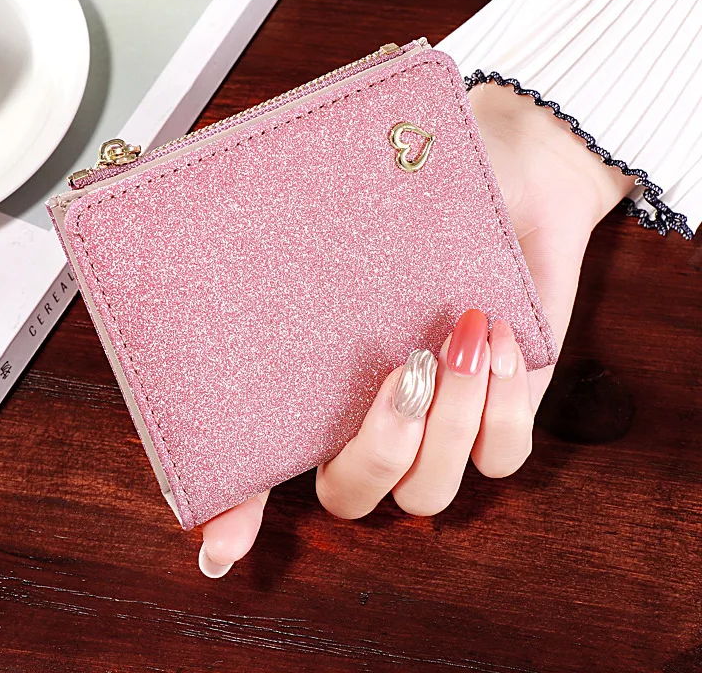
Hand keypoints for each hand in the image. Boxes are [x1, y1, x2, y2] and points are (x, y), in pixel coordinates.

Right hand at [197, 83, 635, 577]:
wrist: (514, 171)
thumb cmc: (423, 193)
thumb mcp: (348, 213)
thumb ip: (289, 232)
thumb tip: (202, 217)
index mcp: (321, 381)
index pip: (264, 464)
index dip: (236, 513)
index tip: (220, 547)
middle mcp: (372, 415)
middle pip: (351, 498)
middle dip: (374, 450)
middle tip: (399, 371)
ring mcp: (439, 425)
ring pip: (429, 494)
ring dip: (446, 425)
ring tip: (457, 338)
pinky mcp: (505, 414)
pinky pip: (503, 460)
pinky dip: (504, 409)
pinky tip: (497, 339)